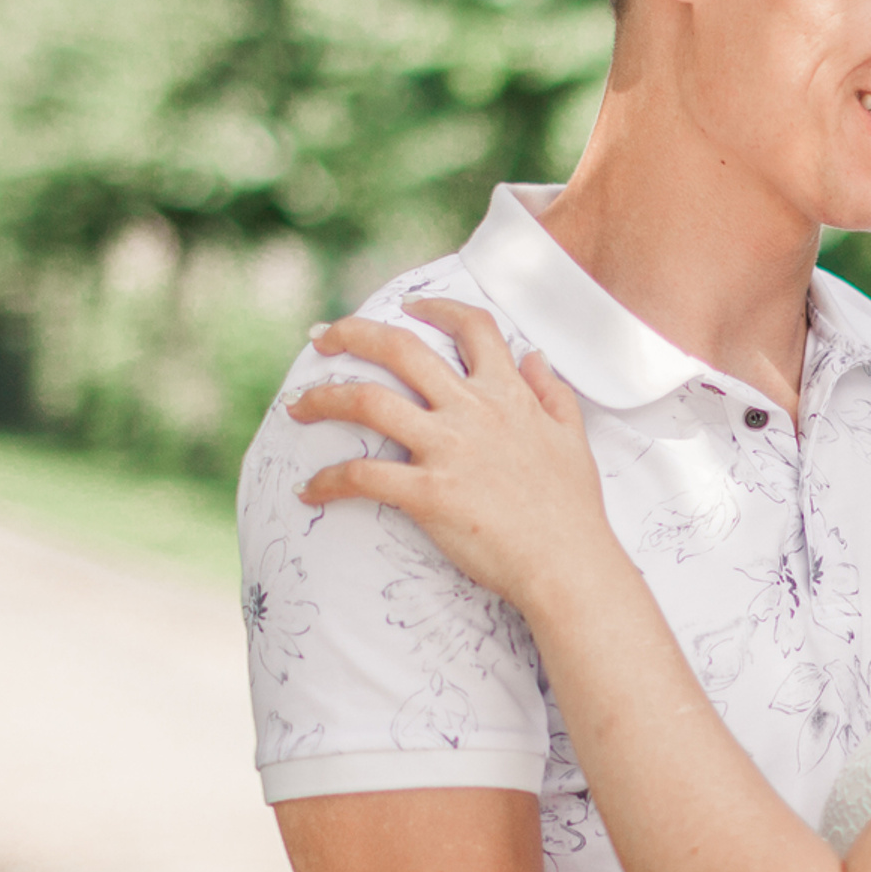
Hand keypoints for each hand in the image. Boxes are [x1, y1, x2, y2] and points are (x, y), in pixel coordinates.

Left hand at [288, 302, 608, 607]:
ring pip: (368, 402)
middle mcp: (472, 411)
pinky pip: (361, 477)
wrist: (567, 563)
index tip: (409, 307)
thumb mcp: (572, 438)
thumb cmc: (573, 509)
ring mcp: (447, 450)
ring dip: (322, 398)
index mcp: (508, 395)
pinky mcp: (427, 493)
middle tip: (322, 336)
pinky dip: (327, 481)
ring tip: (296, 406)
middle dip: (353, 332)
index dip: (438, 308)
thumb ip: (553, 393)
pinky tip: (309, 491)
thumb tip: (536, 356)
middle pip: (400, 348)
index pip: (473, 328)